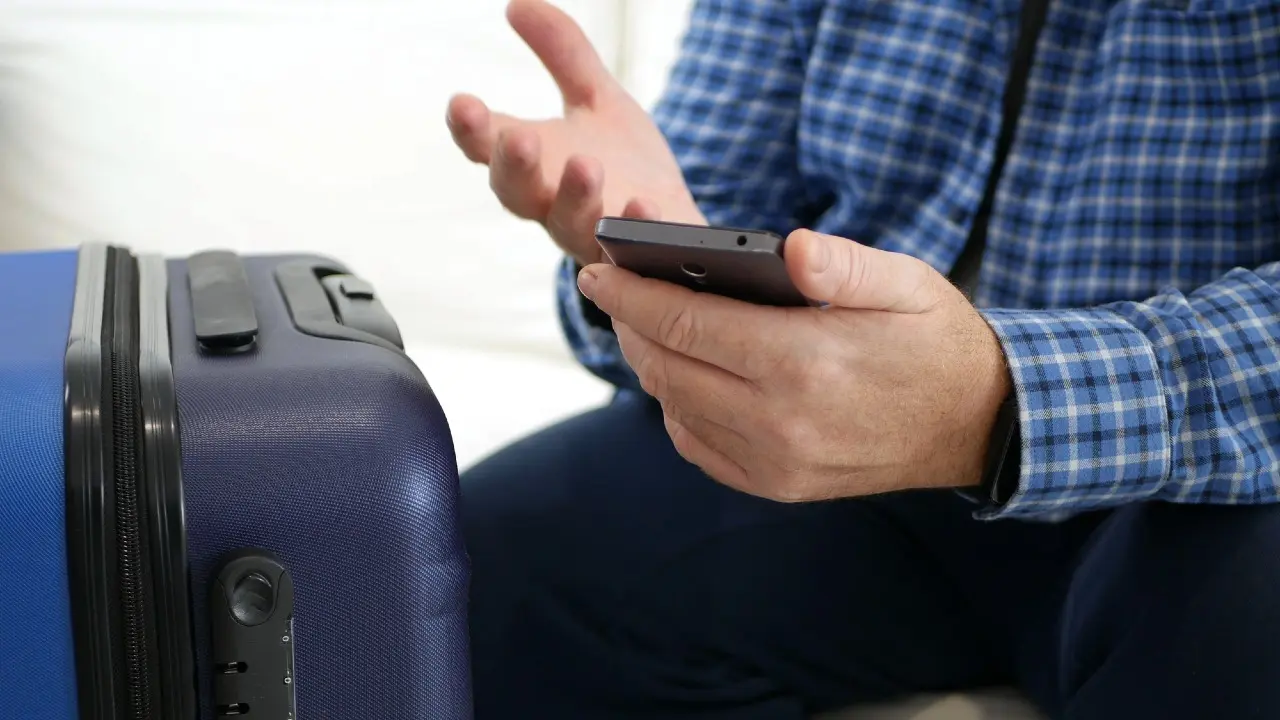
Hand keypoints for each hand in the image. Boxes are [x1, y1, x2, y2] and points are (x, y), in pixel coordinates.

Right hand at [446, 0, 704, 265]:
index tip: (462, 103)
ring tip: (586, 166)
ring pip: (569, 223)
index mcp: (534, 164)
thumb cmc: (627, 166)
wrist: (674, 225)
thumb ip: (563, 54)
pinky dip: (633, 228)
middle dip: (514, 166)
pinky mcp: (631, 256)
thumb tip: (517, 4)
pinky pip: (625, 252)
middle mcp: (551, 203)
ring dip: (574, 195)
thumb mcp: (597, 99)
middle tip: (517, 138)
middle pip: (516, 192)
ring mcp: (589, 234)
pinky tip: (642, 205)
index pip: (487, 146)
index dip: (471, 129)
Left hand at [575, 230, 1012, 501]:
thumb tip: (787, 248)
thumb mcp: (905, 282)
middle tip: (613, 290)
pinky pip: (698, 446)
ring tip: (642, 324)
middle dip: (628, 323)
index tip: (596, 268)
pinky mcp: (779, 486)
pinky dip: (676, 407)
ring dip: (649, 364)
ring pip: (675, 407)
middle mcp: (780, 422)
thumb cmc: (934, 339)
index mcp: (804, 362)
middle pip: (666, 367)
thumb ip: (841, 263)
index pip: (685, 322)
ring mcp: (777, 463)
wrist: (979, 425)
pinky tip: (682, 376)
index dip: (630, 293)